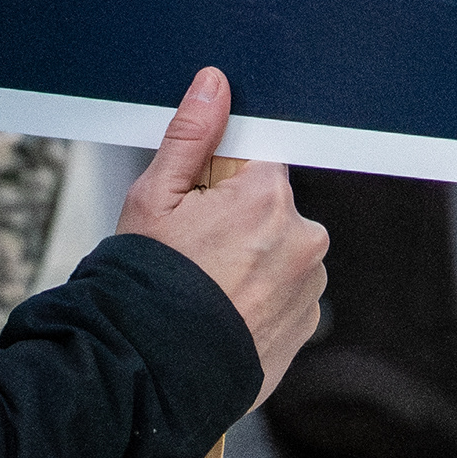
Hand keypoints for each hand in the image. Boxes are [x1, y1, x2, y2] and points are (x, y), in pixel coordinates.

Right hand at [117, 68, 326, 406]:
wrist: (150, 373)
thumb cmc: (147, 283)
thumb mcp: (155, 198)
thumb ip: (192, 136)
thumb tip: (214, 84)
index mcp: (269, 197)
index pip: (257, 163)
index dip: (222, 181)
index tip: (200, 205)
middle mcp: (303, 239)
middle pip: (271, 208)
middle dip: (238, 221)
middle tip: (194, 252)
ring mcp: (308, 287)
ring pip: (280, 252)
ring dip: (252, 261)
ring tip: (206, 289)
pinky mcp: (306, 326)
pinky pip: (285, 294)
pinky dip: (259, 299)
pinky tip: (222, 314)